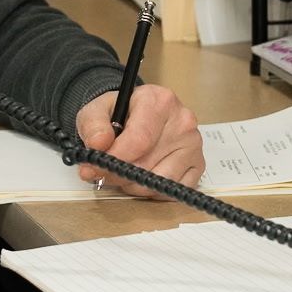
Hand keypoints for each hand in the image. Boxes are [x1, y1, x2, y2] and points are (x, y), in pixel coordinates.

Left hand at [74, 85, 203, 200]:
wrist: (137, 115)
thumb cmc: (119, 113)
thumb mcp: (97, 110)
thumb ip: (92, 125)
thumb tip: (98, 144)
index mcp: (159, 101)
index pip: (139, 140)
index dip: (114, 159)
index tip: (95, 167)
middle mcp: (183, 121)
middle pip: (147, 163)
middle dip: (119, 174)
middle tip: (103, 172)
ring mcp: (193, 145)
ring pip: (160, 181)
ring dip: (134, 184)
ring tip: (122, 172)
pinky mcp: (198, 166)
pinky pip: (171, 191)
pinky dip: (151, 191)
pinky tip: (141, 176)